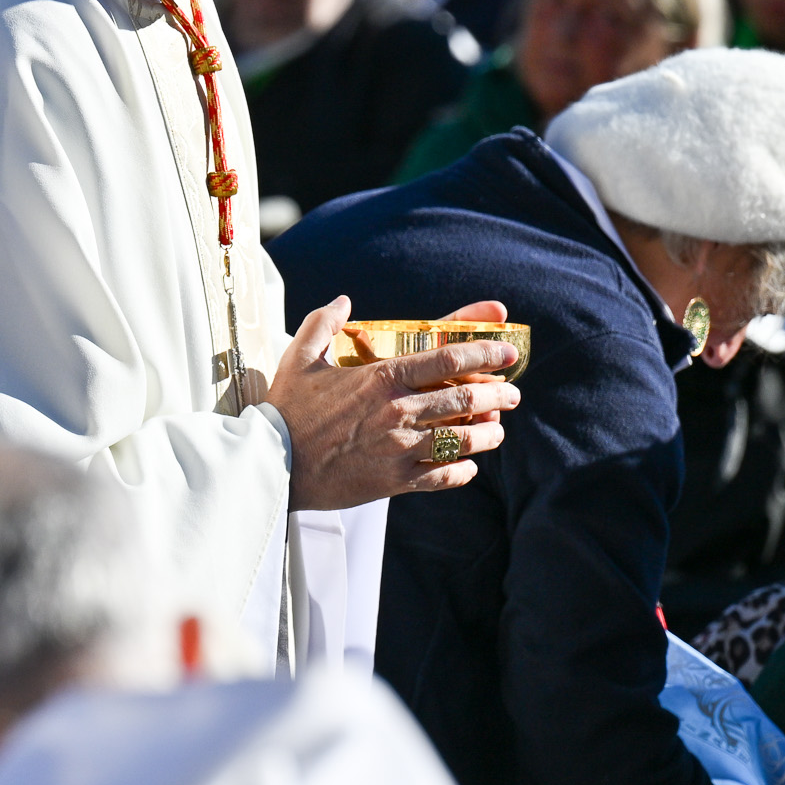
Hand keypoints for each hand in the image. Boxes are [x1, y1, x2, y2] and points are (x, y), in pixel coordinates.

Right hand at [270, 296, 519, 511]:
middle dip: (498, 396)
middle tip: (512, 394)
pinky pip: (443, 476)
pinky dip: (463, 469)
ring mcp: (400, 450)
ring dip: (488, 433)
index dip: (485, 354)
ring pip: (462, 440)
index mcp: (382, 378)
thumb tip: (344, 301)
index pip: (449, 359)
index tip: (506, 353)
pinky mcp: (395, 482)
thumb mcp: (300, 356)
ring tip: (497, 429)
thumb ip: (324, 323)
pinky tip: (468, 464)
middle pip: (466, 400)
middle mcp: (398, 412)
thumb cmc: (287, 409)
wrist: (273, 464)